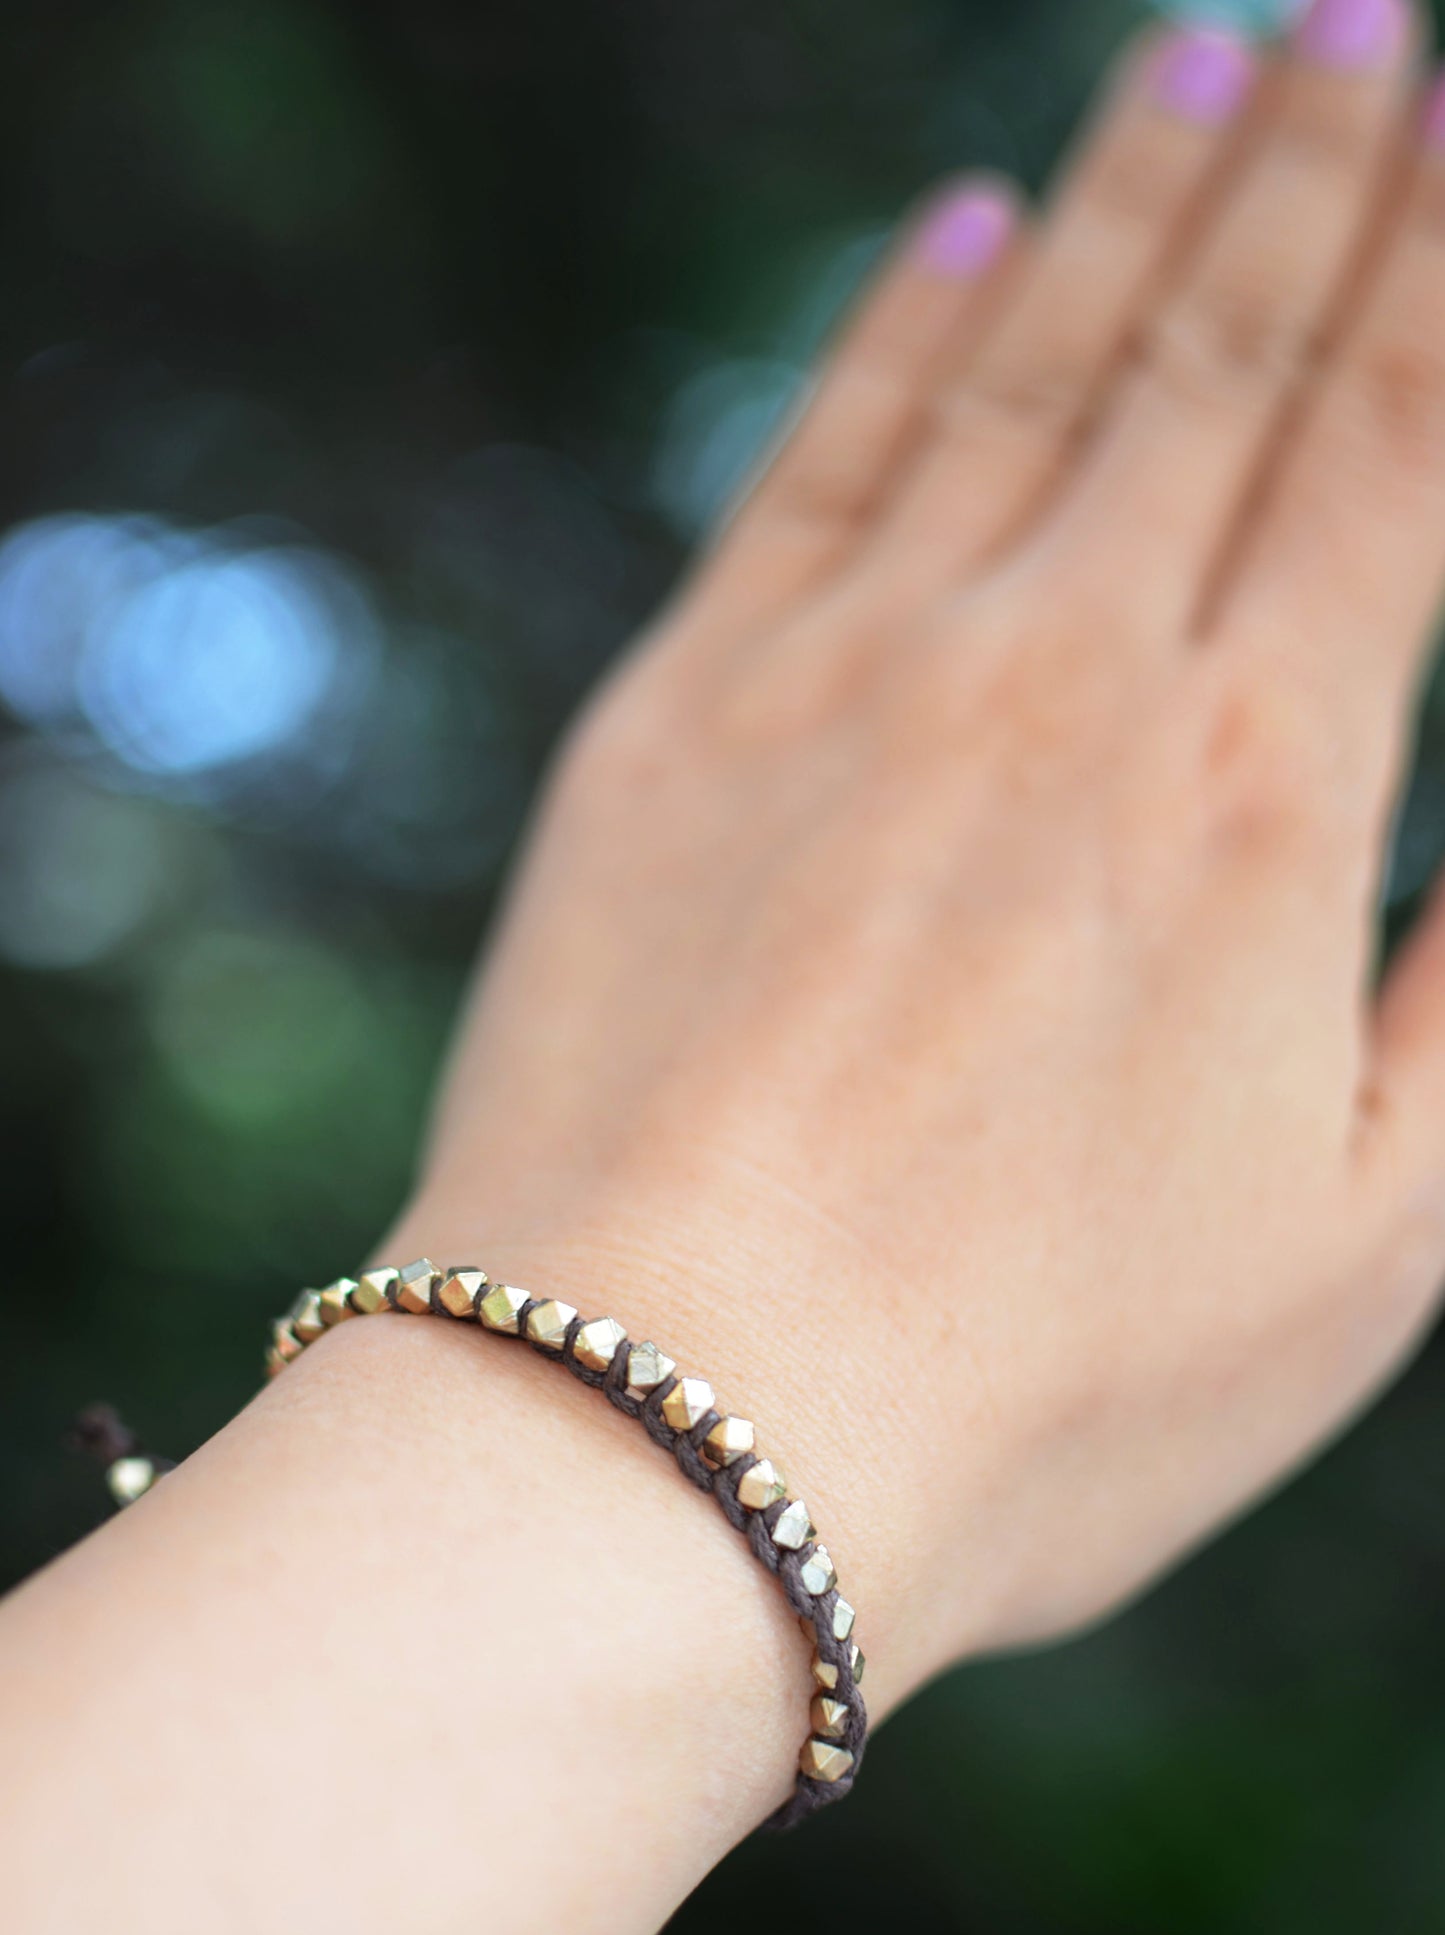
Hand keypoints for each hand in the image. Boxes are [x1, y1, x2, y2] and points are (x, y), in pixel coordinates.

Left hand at [398, 1, 1444, 1705]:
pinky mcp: (677, 720)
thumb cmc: (1034, 1388)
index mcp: (1261, 792)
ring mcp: (850, 676)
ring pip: (1028, 368)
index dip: (1444, 264)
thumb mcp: (1362, 1252)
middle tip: (1366, 23)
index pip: (1394, 445)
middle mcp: (1065, 675)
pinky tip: (960, 228)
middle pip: (1222, 362)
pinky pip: (814, 466)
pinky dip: (899, 330)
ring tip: (1205, 56)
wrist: (665, 1427)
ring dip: (1130, 200)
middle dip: (1317, 173)